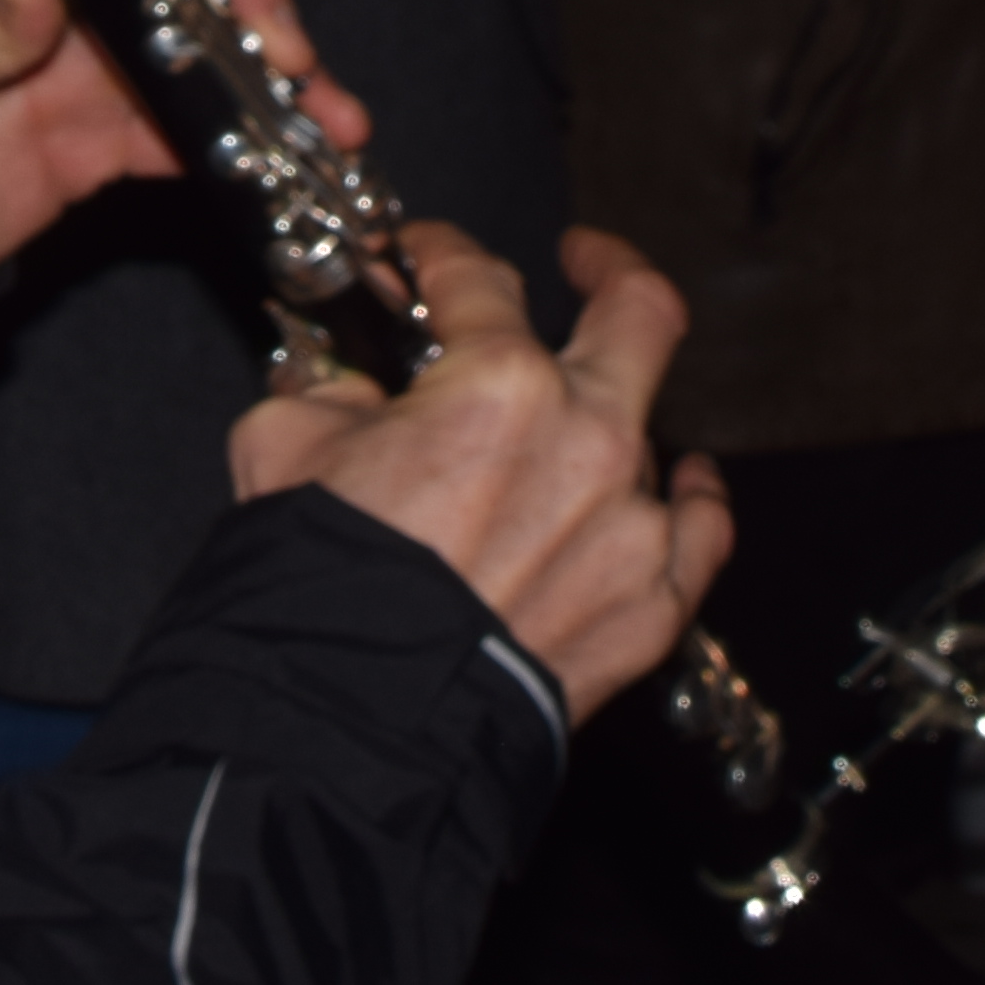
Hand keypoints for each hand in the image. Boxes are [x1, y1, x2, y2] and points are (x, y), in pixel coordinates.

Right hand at [231, 221, 733, 718]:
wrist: (351, 729)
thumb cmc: (320, 592)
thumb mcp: (283, 448)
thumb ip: (329, 393)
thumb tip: (346, 389)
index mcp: (500, 386)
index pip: (479, 281)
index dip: (444, 255)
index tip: (430, 260)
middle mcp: (588, 439)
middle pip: (639, 314)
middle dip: (608, 269)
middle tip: (584, 261)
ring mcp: (633, 525)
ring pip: (650, 435)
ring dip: (605, 427)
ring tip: (574, 433)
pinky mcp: (654, 605)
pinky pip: (701, 532)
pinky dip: (691, 501)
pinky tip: (686, 481)